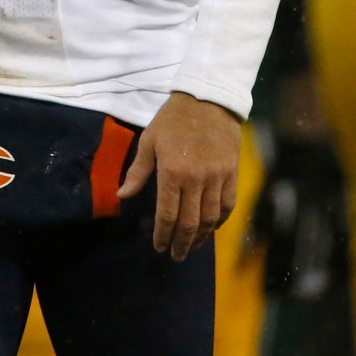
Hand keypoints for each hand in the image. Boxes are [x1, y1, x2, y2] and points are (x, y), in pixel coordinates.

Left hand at [116, 91, 241, 260]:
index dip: (163, 235)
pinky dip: (219, 221)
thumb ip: (138, 172)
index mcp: (172, 172)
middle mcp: (196, 179)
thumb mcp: (149, 141)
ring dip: (200, 237)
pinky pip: (227, 205)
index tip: (159, 247)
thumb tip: (122, 196)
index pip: (167, 214)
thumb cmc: (173, 119)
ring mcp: (217, 177)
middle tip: (176, 256)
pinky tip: (211, 228)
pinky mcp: (232, 174)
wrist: (209, 99)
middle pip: (190, 222)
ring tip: (192, 247)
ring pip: (210, 218)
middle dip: (182, 243)